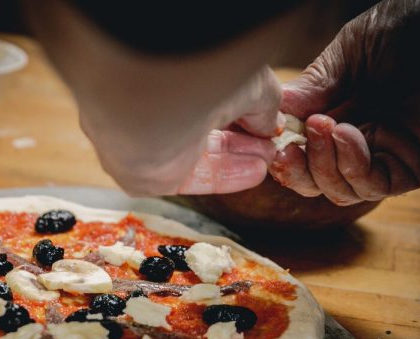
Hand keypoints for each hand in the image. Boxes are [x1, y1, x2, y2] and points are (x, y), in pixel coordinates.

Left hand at [78, 65, 284, 195]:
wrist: (155, 103)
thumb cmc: (197, 79)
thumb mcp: (249, 85)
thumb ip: (263, 105)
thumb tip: (271, 125)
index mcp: (173, 78)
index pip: (208, 96)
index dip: (241, 108)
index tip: (266, 118)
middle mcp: (157, 108)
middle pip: (206, 127)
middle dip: (242, 137)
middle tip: (270, 143)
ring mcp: (151, 142)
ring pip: (202, 154)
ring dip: (238, 157)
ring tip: (268, 158)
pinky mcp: (148, 176)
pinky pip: (192, 178)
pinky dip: (226, 175)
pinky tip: (256, 171)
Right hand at [270, 0, 419, 204]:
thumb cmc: (415, 27)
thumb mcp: (352, 50)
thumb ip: (318, 82)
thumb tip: (280, 108)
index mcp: (340, 113)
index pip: (303, 150)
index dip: (284, 152)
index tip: (269, 140)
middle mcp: (360, 140)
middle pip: (316, 179)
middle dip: (297, 170)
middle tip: (287, 150)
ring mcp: (385, 156)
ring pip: (339, 188)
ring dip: (322, 165)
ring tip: (326, 126)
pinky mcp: (412, 169)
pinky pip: (372, 183)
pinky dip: (352, 165)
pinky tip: (348, 134)